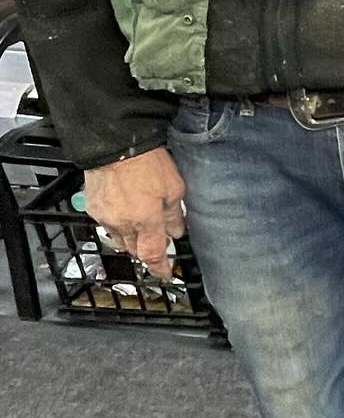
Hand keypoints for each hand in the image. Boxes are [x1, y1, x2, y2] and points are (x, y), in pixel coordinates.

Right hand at [83, 148, 186, 279]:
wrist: (116, 143)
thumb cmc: (147, 161)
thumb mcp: (174, 187)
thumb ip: (175, 214)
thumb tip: (177, 231)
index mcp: (145, 221)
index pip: (152, 255)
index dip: (159, 268)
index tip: (165, 273)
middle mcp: (123, 223)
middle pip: (135, 249)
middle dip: (146, 248)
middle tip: (156, 239)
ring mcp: (105, 216)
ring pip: (119, 237)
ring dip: (131, 235)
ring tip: (140, 220)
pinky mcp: (93, 206)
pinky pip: (106, 222)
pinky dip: (117, 221)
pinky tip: (124, 208)